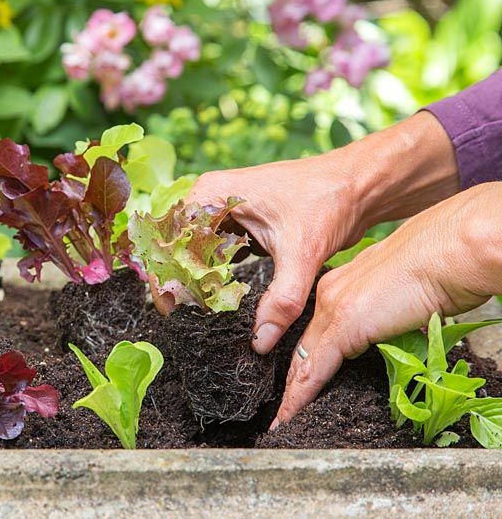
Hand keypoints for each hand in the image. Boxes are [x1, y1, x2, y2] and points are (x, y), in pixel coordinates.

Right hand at [157, 112, 459, 354]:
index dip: (167, 276)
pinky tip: (218, 304)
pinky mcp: (237, 227)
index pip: (170, 240)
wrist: (359, 185)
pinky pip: (211, 256)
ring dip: (193, 283)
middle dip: (178, 283)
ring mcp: (222, 214)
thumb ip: (281, 299)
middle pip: (175, 248)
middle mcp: (209, 200)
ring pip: (191, 254)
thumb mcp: (302, 252)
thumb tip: (260, 342)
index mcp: (212, 194)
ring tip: (198, 316)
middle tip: (185, 320)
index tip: (175, 311)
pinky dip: (212, 279)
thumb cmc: (328, 201)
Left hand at [273, 182, 501, 427]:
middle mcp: (330, 293)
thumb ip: (383, 310)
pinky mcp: (345, 325)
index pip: (315, 330)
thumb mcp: (402, 291)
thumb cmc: (440, 266)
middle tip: (278, 406)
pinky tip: (290, 415)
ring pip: (304, 360)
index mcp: (341, 284)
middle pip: (304, 345)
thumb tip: (384, 327)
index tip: (297, 378)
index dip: (306, 356)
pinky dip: (300, 397)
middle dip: (290, 377)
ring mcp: (334, 308)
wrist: (449, 250)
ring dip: (292, 394)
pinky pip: (315, 369)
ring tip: (280, 420)